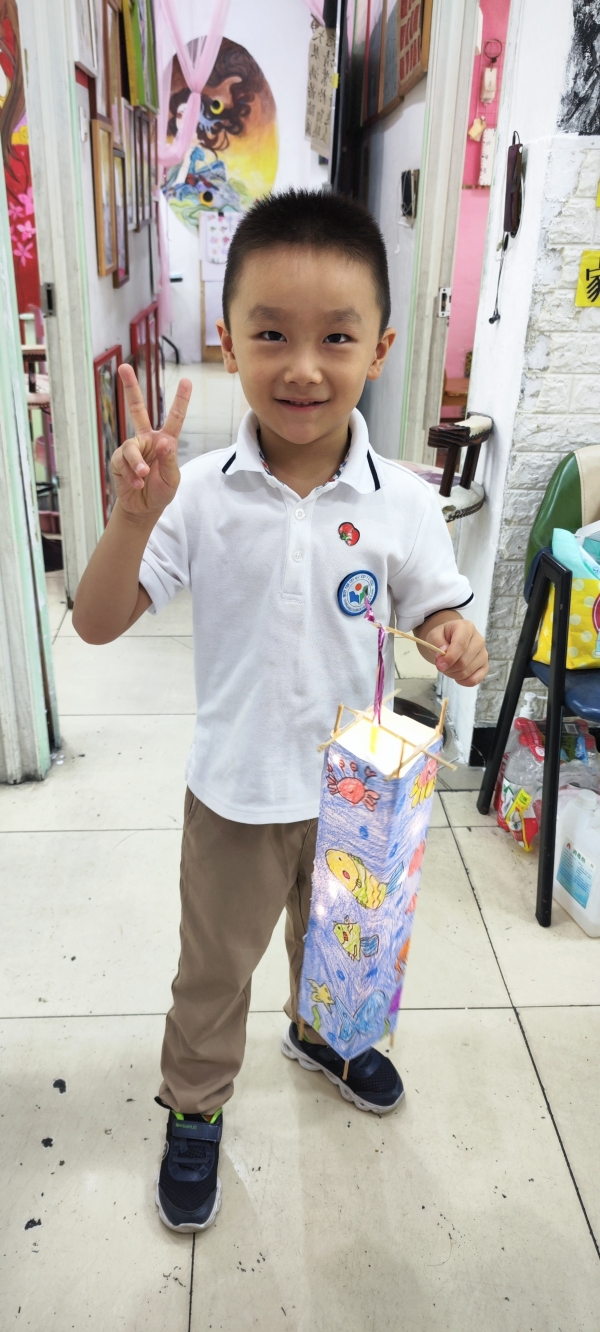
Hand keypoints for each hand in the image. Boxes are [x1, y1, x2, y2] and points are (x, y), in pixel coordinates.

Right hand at [111, 364, 191, 517]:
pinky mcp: (119, 460)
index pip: (174, 418)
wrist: (143, 508)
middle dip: (130, 388)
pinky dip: (131, 474)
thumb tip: (163, 442)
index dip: (181, 400)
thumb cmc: (161, 492)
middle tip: (123, 367)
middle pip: (137, 409)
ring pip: (131, 447)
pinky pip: (123, 462)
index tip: (187, 380)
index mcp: (165, 441)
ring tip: (143, 476)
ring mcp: (132, 448)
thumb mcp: (172, 479)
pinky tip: (136, 483)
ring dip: (137, 463)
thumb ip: (169, 461)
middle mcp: (147, 439)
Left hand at [425, 619, 488, 686]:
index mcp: (467, 628)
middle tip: (440, 666)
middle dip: (448, 668)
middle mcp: (479, 640)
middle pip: (464, 661)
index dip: (450, 658)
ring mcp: (484, 654)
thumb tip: (443, 654)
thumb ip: (437, 642)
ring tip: (448, 668)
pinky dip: (464, 681)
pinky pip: (476, 679)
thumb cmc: (443, 637)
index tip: (439, 665)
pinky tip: (457, 677)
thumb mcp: (434, 635)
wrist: (451, 640)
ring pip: (468, 672)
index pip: (461, 645)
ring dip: (454, 674)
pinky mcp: (485, 666)